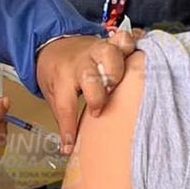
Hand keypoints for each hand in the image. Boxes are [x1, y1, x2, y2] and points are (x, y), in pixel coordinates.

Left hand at [35, 31, 137, 153]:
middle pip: (91, 75)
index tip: (70, 146)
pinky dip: (132, 46)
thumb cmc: (55, 71)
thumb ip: (63, 117)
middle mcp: (81, 62)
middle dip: (98, 94)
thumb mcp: (51, 94)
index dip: (69, 128)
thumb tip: (69, 148)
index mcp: (62, 77)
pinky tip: (138, 55)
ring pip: (111, 53)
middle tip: (99, 107)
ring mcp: (97, 50)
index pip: (65, 105)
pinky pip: (125, 40)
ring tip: (118, 84)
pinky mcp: (111, 43)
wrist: (53, 43)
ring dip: (117, 70)